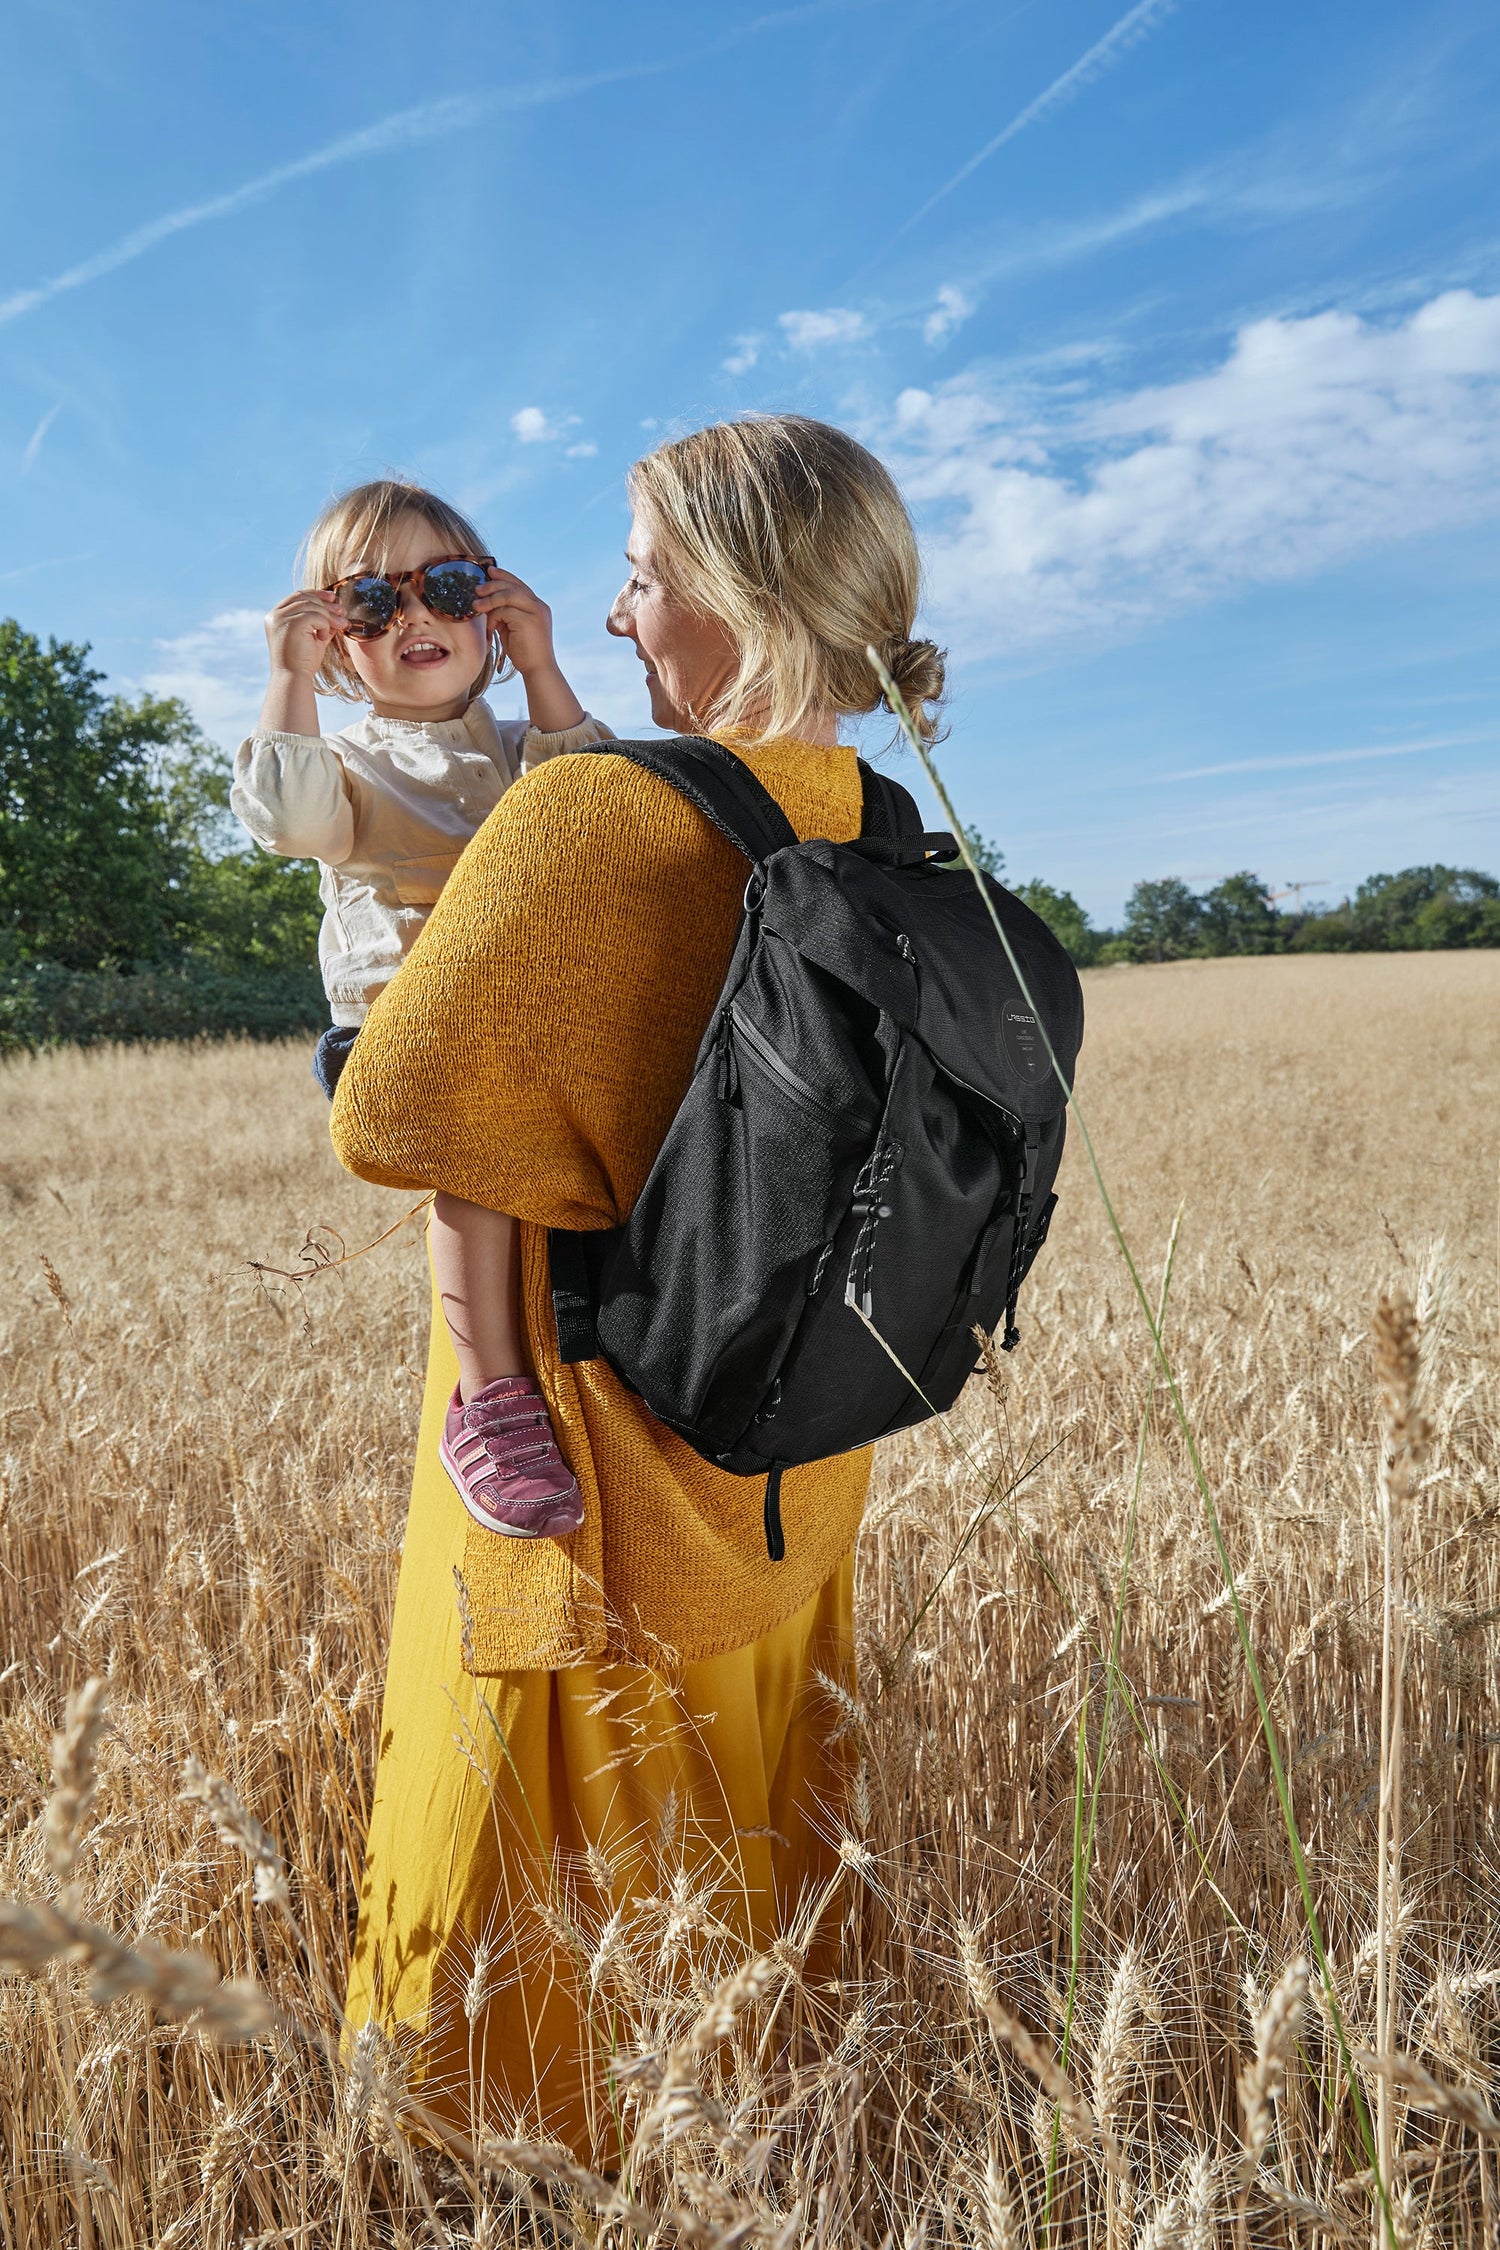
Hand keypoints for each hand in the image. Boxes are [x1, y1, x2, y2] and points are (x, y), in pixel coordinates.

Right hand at [264, 589, 342, 678]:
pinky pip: (316, 616)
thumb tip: (337, 609)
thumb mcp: (312, 637)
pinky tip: (322, 638)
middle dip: (326, 603)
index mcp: (276, 616)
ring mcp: (281, 618)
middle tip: (342, 610)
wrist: (294, 679)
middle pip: (305, 598)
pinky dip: (324, 625)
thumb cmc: (302, 662)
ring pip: (312, 606)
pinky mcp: (291, 623)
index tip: (333, 597)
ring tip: (340, 625)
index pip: (297, 596)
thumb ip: (321, 622)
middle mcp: (275, 615)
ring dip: (329, 616)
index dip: (316, 594)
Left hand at [475, 568, 585, 731]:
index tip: (489, 572)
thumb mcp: (512, 627)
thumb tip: (488, 602)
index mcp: (537, 606)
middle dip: (493, 585)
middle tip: (477, 589)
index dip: (504, 576)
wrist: (537, 670)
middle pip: (513, 585)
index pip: (519, 584)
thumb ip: (505, 613)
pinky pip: (505, 610)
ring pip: (508, 595)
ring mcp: (536, 612)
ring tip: (476, 606)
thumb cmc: (523, 652)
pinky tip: (489, 627)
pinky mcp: (529, 621)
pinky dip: (493, 617)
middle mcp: (539, 606)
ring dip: (490, 599)